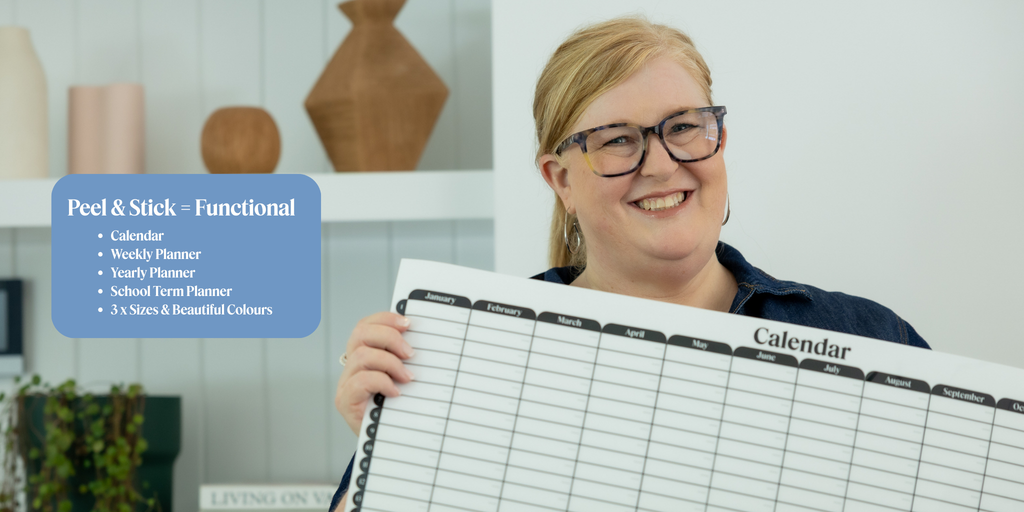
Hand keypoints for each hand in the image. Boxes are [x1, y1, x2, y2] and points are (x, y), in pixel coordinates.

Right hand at [335, 312, 415, 434]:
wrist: (386, 444)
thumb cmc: (397, 410)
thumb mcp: (405, 379)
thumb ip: (407, 360)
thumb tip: (430, 340)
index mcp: (364, 354)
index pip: (366, 325)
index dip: (385, 319)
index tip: (408, 323)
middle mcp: (351, 366)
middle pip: (360, 334)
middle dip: (388, 337)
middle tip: (410, 353)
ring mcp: (346, 383)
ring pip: (361, 355)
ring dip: (390, 363)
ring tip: (407, 377)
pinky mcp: (345, 401)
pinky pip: (360, 381)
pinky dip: (381, 382)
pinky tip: (396, 392)